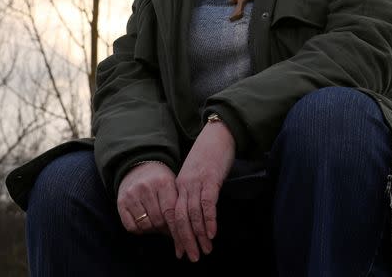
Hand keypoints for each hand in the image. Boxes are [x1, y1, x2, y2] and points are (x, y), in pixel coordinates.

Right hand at [117, 161, 177, 236]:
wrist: (138, 167)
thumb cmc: (161, 181)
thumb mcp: (173, 185)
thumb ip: (178, 205)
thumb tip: (185, 233)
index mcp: (163, 182)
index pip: (171, 212)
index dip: (177, 229)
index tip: (182, 241)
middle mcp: (146, 188)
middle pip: (158, 221)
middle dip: (165, 229)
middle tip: (169, 229)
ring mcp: (132, 195)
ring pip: (145, 225)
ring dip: (153, 230)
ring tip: (157, 224)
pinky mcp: (120, 203)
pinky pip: (131, 227)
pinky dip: (139, 230)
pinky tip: (144, 222)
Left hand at [172, 119, 234, 261]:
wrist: (217, 134)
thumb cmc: (208, 155)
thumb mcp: (195, 175)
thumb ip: (192, 192)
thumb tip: (194, 213)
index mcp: (178, 186)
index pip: (173, 216)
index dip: (176, 236)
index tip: (180, 252)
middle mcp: (184, 185)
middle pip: (179, 219)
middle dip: (186, 241)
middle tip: (193, 257)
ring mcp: (197, 182)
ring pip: (193, 214)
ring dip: (199, 235)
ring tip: (205, 250)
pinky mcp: (211, 178)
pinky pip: (207, 203)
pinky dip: (209, 220)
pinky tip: (212, 233)